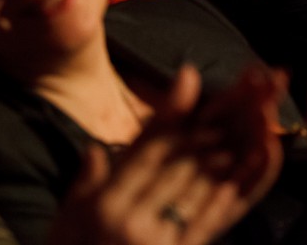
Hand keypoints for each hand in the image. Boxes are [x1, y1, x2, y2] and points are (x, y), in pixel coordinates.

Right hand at [50, 64, 283, 244]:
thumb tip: (95, 149)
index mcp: (103, 204)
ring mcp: (155, 240)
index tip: (190, 78)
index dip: (170, 112)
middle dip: (205, 129)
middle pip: (175, 162)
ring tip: (241, 130)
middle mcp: (129, 219)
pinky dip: (221, 199)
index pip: (144, 149)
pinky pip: (204, 225)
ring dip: (221, 158)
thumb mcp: (65, 226)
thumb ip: (83, 186)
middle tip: (231, 101)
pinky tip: (236, 179)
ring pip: (194, 188)